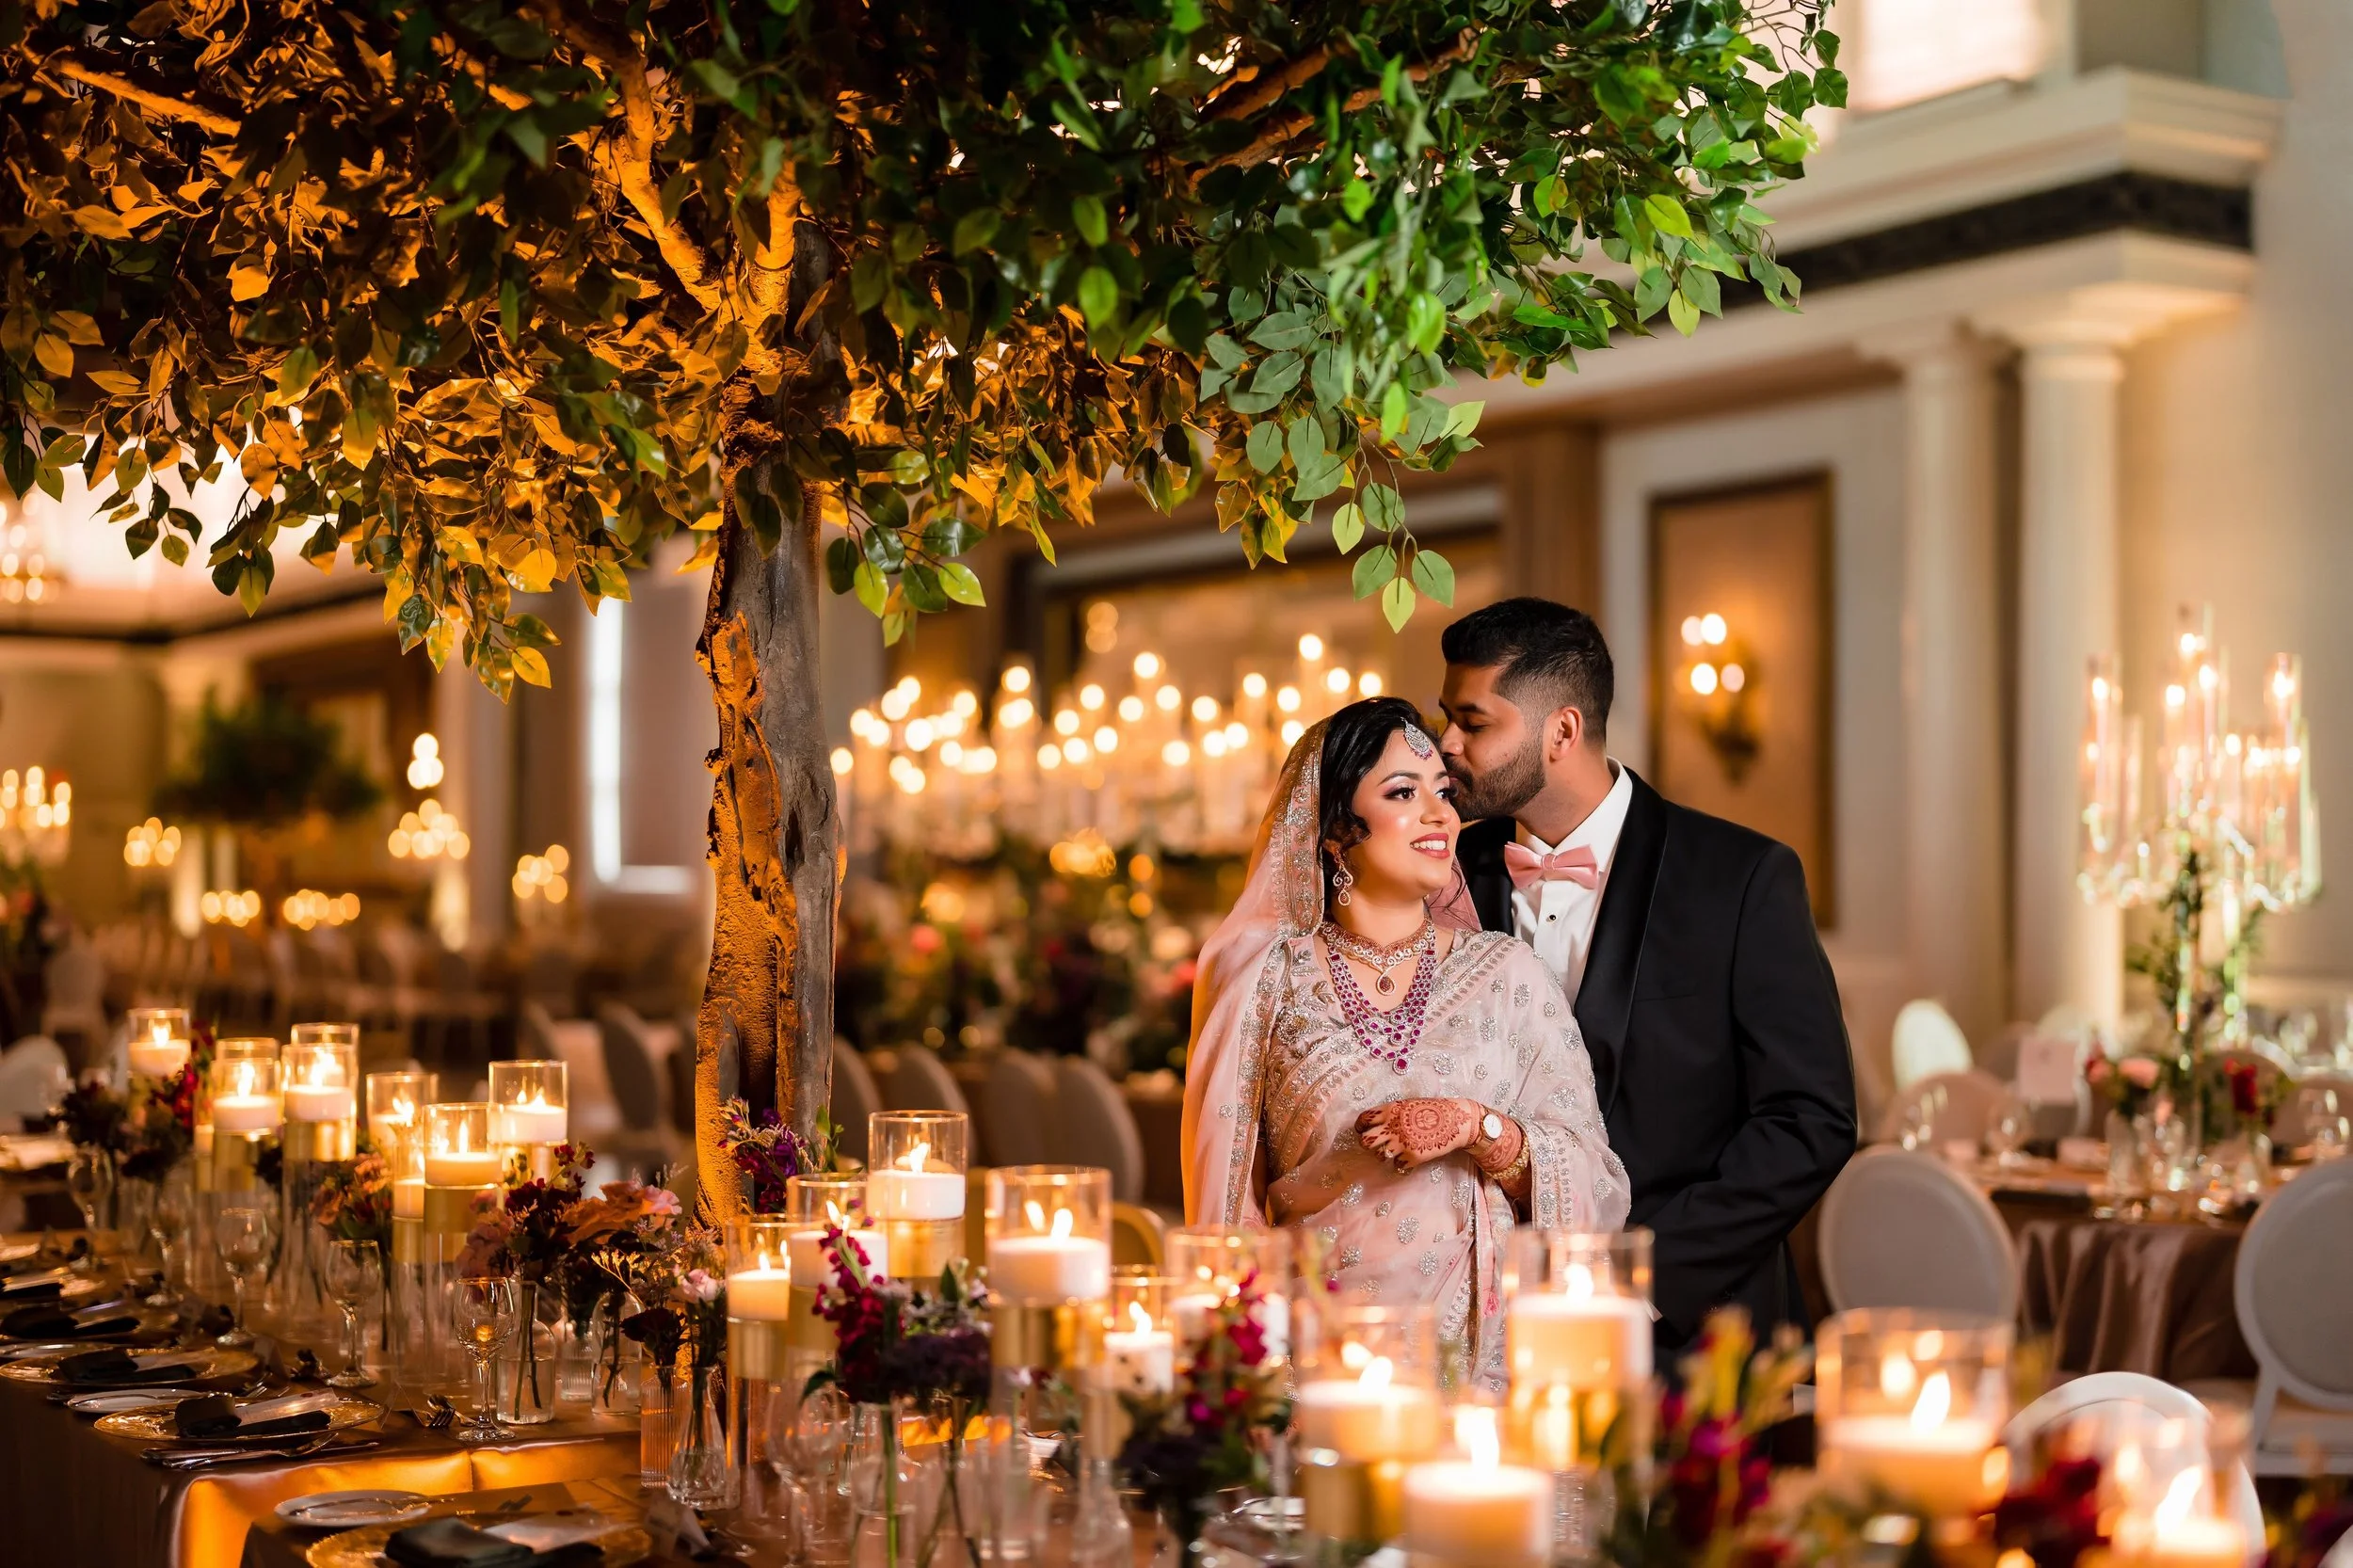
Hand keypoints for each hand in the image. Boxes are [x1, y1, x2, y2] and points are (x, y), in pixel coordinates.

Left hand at [1356, 1098, 1481, 1171]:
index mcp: (1390, 1110)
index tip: (1361, 1130)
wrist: (1455, 1121)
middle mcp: (1393, 1127)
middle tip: (1373, 1145)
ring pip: (1378, 1155)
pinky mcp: (1412, 1156)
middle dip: (1366, 1144)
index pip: (1363, 1119)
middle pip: (1365, 1141)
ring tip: (1394, 1151)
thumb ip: (1391, 1113)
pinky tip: (1410, 1156)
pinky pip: (1397, 1165)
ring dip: (1383, 1155)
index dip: (1360, 1126)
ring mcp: (1402, 1143)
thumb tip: (1375, 1124)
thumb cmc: (1432, 1110)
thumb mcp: (1408, 1105)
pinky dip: (1401, 1163)